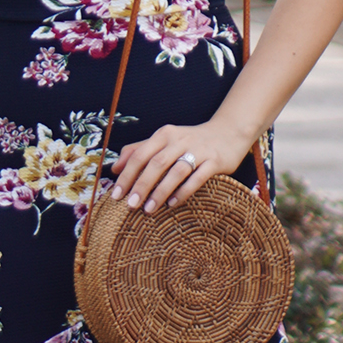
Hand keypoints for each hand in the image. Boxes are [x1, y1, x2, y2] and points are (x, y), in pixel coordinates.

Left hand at [108, 116, 249, 216]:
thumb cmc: (190, 141)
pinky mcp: (215, 161)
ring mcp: (199, 150)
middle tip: (130, 205)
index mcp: (164, 135)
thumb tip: (114, 168)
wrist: (228, 133)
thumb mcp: (164, 141)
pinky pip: (197, 177)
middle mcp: (180, 140)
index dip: (127, 174)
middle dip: (141, 185)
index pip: (140, 154)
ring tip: (149, 209)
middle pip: (156, 163)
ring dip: (160, 191)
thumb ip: (139, 151)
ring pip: (176, 171)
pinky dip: (184, 191)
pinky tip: (173, 204)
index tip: (116, 194)